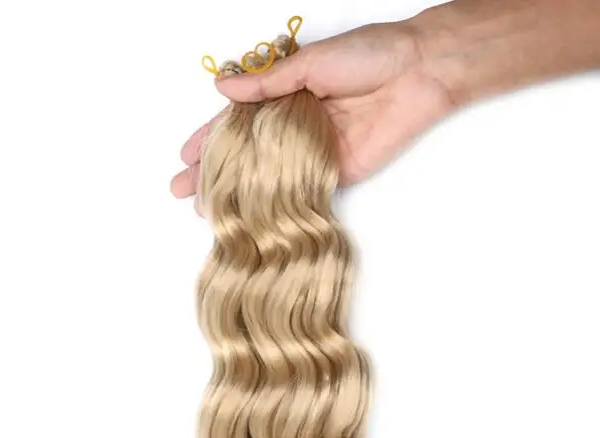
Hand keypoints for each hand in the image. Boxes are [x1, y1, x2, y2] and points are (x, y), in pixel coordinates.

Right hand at [172, 20, 453, 198]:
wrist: (416, 73)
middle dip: (213, 175)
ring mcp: (312, 153)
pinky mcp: (335, 173)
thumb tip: (223, 90)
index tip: (184, 158)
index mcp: (285, 96)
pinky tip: (251, 219)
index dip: (209, 140)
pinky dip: (275, 206)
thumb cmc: (368, 56)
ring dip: (237, 196)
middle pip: (245, 155)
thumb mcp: (309, 64)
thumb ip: (267, 84)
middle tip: (183, 195)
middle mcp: (294, 126)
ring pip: (266, 178)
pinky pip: (300, 191)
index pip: (237, 122)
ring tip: (207, 213)